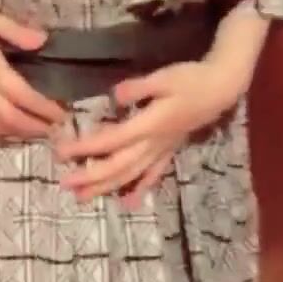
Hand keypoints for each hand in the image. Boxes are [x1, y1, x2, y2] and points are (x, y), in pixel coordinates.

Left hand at [54, 60, 236, 206]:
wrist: (220, 88)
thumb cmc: (190, 79)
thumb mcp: (163, 77)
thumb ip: (138, 88)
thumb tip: (114, 97)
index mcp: (148, 125)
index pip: (111, 141)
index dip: (86, 148)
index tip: (62, 152)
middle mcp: (153, 143)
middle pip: (118, 165)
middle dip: (91, 177)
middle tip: (65, 185)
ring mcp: (162, 150)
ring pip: (131, 174)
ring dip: (107, 187)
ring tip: (83, 198)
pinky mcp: (169, 150)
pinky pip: (153, 175)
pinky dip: (140, 189)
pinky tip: (129, 204)